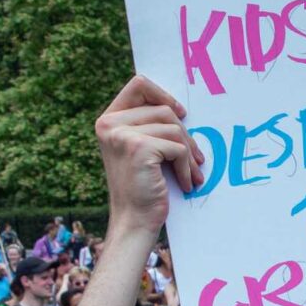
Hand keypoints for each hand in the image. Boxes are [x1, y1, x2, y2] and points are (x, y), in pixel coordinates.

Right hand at [94, 76, 204, 233]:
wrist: (134, 220)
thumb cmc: (143, 186)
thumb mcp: (140, 149)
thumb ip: (148, 125)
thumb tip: (180, 107)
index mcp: (108, 120)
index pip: (139, 85)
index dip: (163, 95)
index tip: (181, 113)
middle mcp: (110, 124)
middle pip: (163, 109)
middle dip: (185, 134)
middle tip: (196, 158)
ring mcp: (122, 134)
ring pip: (174, 128)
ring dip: (189, 154)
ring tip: (192, 173)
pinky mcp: (139, 148)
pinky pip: (178, 148)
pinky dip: (187, 168)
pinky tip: (186, 183)